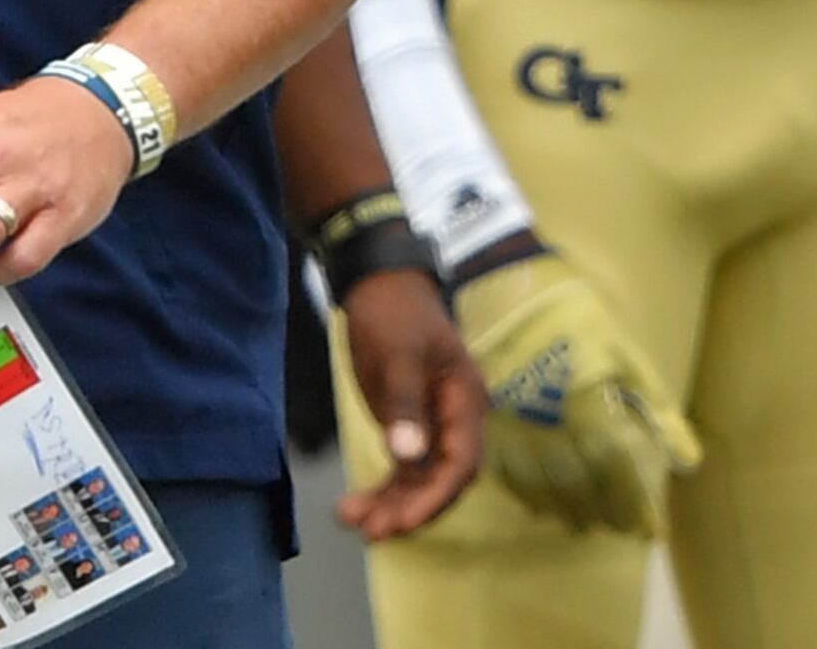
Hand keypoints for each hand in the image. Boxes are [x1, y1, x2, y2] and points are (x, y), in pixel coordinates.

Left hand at [335, 269, 486, 539]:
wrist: (378, 285)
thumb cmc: (394, 314)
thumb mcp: (397, 356)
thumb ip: (404, 406)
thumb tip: (409, 456)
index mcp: (464, 400)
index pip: (461, 462)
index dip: (436, 496)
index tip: (405, 520)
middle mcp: (454, 420)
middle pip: (441, 480)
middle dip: (410, 508)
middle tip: (373, 531)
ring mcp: (430, 427)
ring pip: (418, 480)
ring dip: (391, 504)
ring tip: (353, 521)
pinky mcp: (407, 427)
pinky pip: (401, 470)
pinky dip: (381, 490)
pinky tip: (352, 507)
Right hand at [452, 249, 697, 533]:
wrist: (506, 281)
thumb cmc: (574, 313)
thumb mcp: (625, 349)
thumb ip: (655, 407)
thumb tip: (687, 460)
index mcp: (587, 397)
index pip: (617, 466)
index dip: (637, 501)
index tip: (652, 529)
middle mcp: (548, 418)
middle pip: (581, 483)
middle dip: (607, 510)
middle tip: (624, 528)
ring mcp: (513, 422)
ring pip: (543, 484)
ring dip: (570, 510)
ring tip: (589, 523)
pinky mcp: (488, 419)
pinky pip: (507, 471)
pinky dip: (530, 495)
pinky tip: (544, 506)